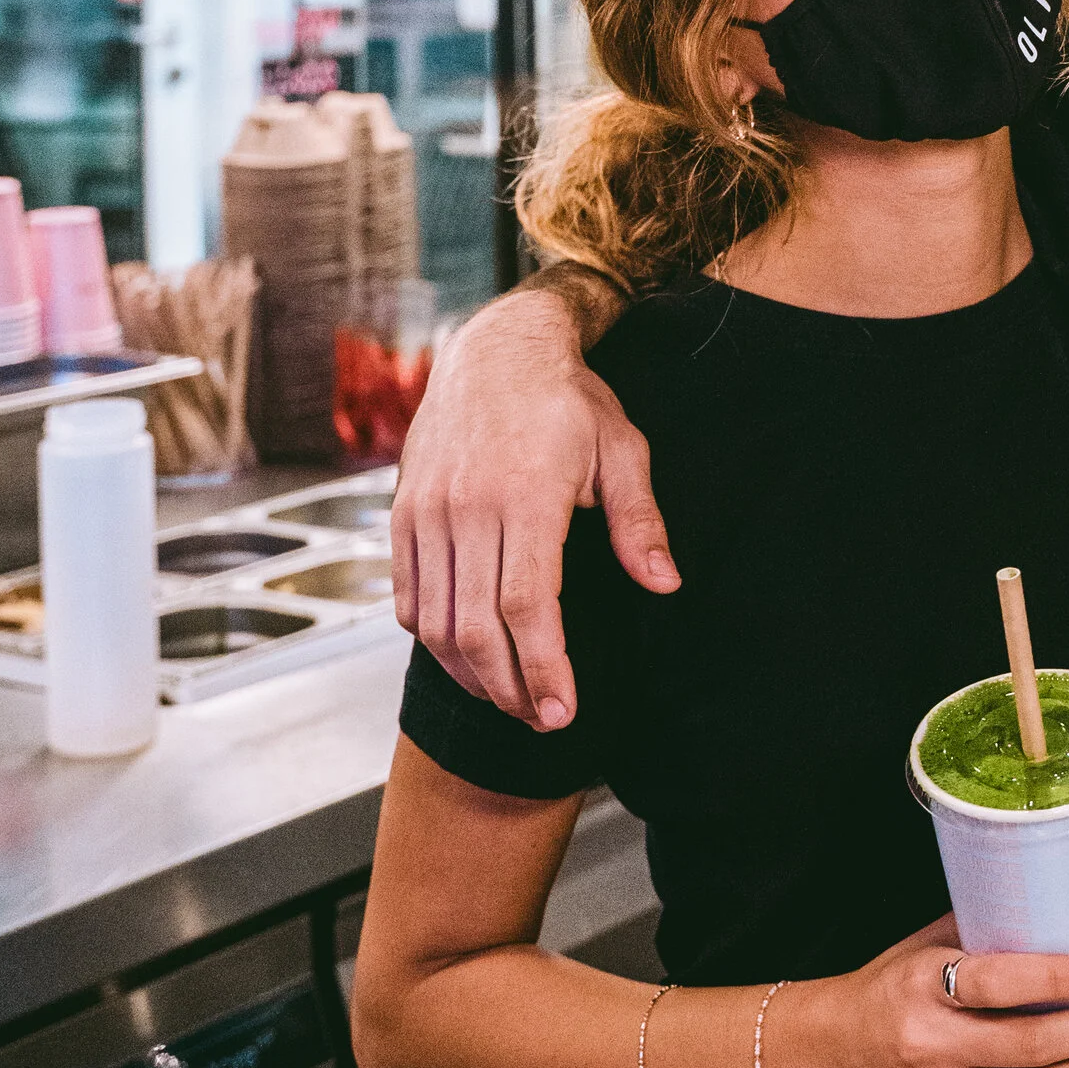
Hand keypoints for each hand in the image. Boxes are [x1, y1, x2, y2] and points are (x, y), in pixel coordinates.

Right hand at [392, 285, 675, 727]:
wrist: (497, 349)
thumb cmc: (568, 400)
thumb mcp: (621, 449)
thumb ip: (639, 521)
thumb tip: (665, 583)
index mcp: (526, 496)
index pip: (527, 607)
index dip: (542, 668)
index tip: (562, 711)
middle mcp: (467, 507)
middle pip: (476, 628)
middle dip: (509, 687)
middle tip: (540, 718)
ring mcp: (428, 510)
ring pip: (435, 621)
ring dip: (469, 673)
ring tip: (507, 695)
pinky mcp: (403, 511)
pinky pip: (407, 595)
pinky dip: (431, 635)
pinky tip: (464, 653)